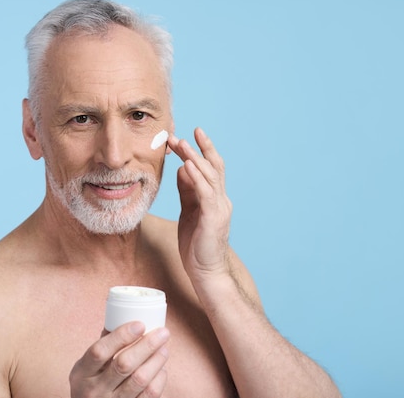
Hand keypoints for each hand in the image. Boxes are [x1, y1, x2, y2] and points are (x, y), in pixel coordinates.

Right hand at [69, 322, 169, 397]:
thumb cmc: (89, 385)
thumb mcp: (85, 367)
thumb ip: (103, 344)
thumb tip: (122, 317)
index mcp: (83, 374)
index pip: (100, 351)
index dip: (121, 336)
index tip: (140, 324)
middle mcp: (95, 390)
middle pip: (124, 365)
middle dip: (147, 346)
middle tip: (162, 332)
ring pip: (140, 380)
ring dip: (156, 361)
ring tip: (164, 347)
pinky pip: (149, 396)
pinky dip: (159, 379)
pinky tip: (161, 368)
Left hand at [167, 128, 232, 281]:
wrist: (206, 272)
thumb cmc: (196, 245)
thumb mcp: (189, 212)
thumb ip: (187, 191)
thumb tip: (182, 169)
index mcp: (215, 199)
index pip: (211, 169)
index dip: (201, 151)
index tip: (189, 135)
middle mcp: (221, 200)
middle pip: (213, 167)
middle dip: (199, 148)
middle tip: (184, 132)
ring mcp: (219, 208)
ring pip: (210, 176)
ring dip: (195, 157)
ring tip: (181, 143)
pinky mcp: (213, 218)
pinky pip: (205, 192)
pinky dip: (197, 177)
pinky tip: (188, 165)